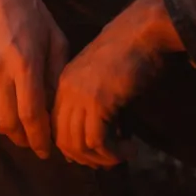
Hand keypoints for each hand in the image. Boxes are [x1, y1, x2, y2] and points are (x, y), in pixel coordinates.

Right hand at [0, 0, 68, 159]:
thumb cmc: (29, 11)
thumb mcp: (54, 39)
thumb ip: (55, 75)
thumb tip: (54, 109)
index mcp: (25, 64)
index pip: (31, 116)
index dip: (39, 139)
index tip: (45, 150)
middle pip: (7, 122)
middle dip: (21, 137)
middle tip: (29, 139)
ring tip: (9, 126)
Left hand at [53, 0, 180, 167]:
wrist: (140, 33)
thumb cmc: (127, 53)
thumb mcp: (100, 79)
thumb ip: (92, 102)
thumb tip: (94, 138)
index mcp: (63, 84)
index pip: (55, 125)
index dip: (72, 146)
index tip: (93, 155)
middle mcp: (66, 91)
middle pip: (62, 139)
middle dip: (85, 158)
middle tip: (108, 161)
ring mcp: (79, 96)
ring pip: (77, 144)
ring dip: (101, 159)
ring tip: (121, 157)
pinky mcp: (97, 101)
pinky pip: (96, 141)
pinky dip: (112, 153)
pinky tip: (129, 149)